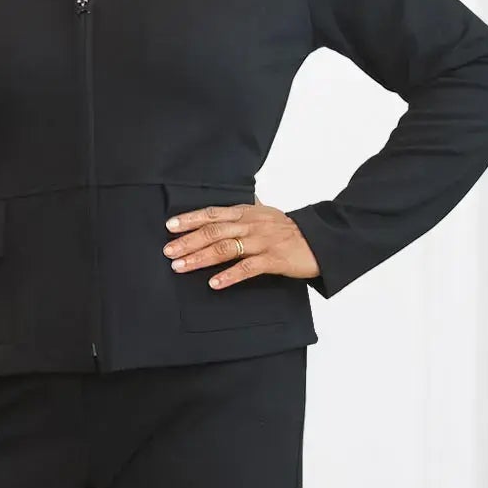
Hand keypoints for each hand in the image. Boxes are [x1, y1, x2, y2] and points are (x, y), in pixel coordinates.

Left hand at [162, 200, 319, 288]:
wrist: (320, 241)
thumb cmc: (291, 229)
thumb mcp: (266, 213)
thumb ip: (247, 209)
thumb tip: (232, 203)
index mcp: (247, 212)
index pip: (213, 213)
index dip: (190, 219)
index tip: (170, 226)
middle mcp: (252, 224)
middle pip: (214, 231)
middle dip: (188, 241)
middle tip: (168, 251)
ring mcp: (262, 242)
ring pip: (226, 248)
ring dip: (200, 258)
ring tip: (181, 266)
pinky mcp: (273, 260)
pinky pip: (248, 268)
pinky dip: (229, 276)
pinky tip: (214, 283)